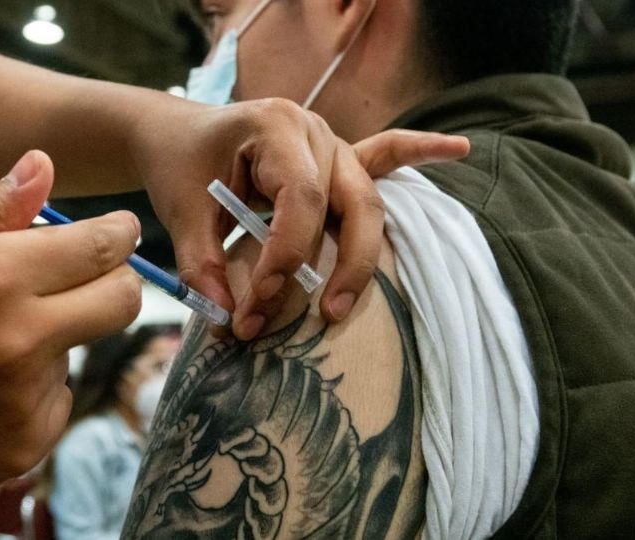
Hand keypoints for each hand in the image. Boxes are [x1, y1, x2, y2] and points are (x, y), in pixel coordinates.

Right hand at [0, 151, 141, 512]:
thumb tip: (44, 167)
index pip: (100, 247)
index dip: (117, 234)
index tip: (119, 231)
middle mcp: (20, 342)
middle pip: (121, 301)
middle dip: (110, 280)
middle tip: (76, 276)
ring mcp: (22, 404)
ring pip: (81, 351)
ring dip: (54, 337)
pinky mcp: (18, 451)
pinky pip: (56, 403)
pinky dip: (34, 388)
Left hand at [135, 98, 468, 338]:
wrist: (176, 136)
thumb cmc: (180, 167)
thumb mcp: (181, 213)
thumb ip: (202, 265)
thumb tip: (227, 322)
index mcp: (274, 126)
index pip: (299, 198)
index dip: (285, 255)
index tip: (256, 302)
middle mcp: (312, 132)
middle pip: (353, 202)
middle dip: (343, 266)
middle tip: (322, 317)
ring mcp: (331, 144)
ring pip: (369, 201)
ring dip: (363, 255)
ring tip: (341, 305)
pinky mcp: (338, 160)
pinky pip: (386, 154)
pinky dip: (421, 153)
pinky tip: (458, 149)